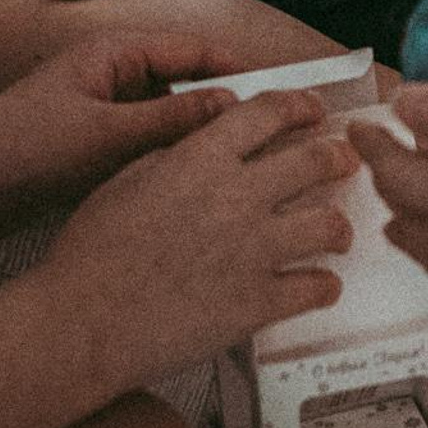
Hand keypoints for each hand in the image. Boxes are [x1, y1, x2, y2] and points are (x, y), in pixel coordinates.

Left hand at [0, 35, 267, 225]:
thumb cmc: (21, 152)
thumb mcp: (106, 136)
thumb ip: (172, 120)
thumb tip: (235, 107)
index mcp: (114, 54)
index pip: (197, 51)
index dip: (245, 72)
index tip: (289, 96)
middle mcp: (110, 75)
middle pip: (187, 85)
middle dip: (228, 110)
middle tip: (278, 137)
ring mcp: (100, 112)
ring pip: (167, 121)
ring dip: (198, 141)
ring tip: (248, 168)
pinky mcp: (90, 147)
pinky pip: (144, 148)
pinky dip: (168, 163)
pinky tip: (197, 193)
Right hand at [44, 92, 358, 386]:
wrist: (83, 322)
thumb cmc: (92, 252)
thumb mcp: (127, 177)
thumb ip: (176, 153)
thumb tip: (208, 140)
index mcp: (201, 158)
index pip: (270, 112)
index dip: (301, 106)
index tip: (314, 110)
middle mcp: (236, 197)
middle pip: (316, 160)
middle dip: (339, 157)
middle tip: (344, 162)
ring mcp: (252, 251)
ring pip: (329, 224)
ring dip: (338, 227)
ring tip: (337, 233)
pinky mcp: (257, 303)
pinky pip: (316, 288)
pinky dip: (323, 286)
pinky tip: (319, 286)